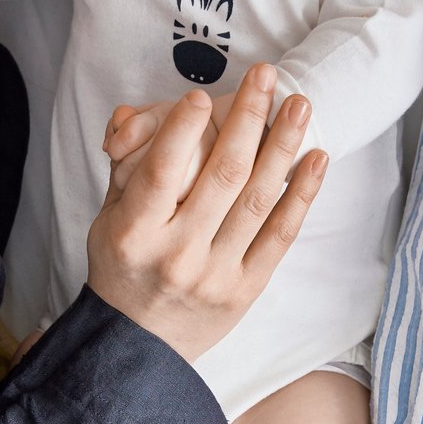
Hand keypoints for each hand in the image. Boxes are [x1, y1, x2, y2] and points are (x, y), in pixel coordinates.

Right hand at [85, 64, 325, 362]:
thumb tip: (134, 114)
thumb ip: (125, 166)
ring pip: (256, 199)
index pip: (162, 170)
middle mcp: (176, 253)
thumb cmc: (123, 270)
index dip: (183, 128)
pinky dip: (300, 195)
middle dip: (246, 118)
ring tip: (298, 105)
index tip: (202, 95)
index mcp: (134, 232)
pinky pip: (279, 235)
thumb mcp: (107, 219)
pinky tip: (315, 158)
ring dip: (282, 146)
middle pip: (221, 174)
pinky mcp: (246, 289)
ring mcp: (215, 273)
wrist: (139, 345)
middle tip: (266, 77)